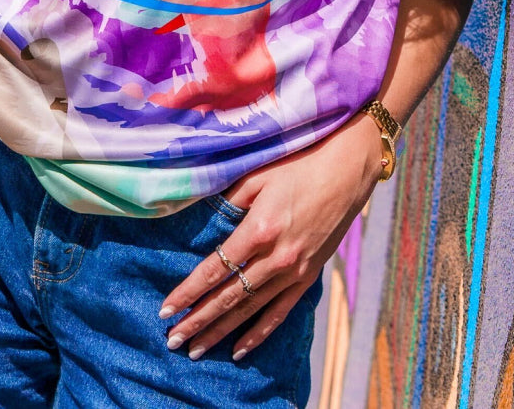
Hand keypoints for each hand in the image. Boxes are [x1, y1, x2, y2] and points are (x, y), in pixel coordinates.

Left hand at [160, 112, 385, 360]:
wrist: (348, 169)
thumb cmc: (300, 163)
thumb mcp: (259, 174)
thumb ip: (230, 199)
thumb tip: (202, 219)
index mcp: (259, 229)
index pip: (214, 270)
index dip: (188, 292)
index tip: (165, 310)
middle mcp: (276, 257)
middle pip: (228, 297)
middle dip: (197, 321)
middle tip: (173, 341)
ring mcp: (294, 270)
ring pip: (250, 310)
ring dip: (220, 332)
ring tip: (196, 350)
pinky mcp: (308, 276)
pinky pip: (280, 313)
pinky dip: (258, 333)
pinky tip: (239, 350)